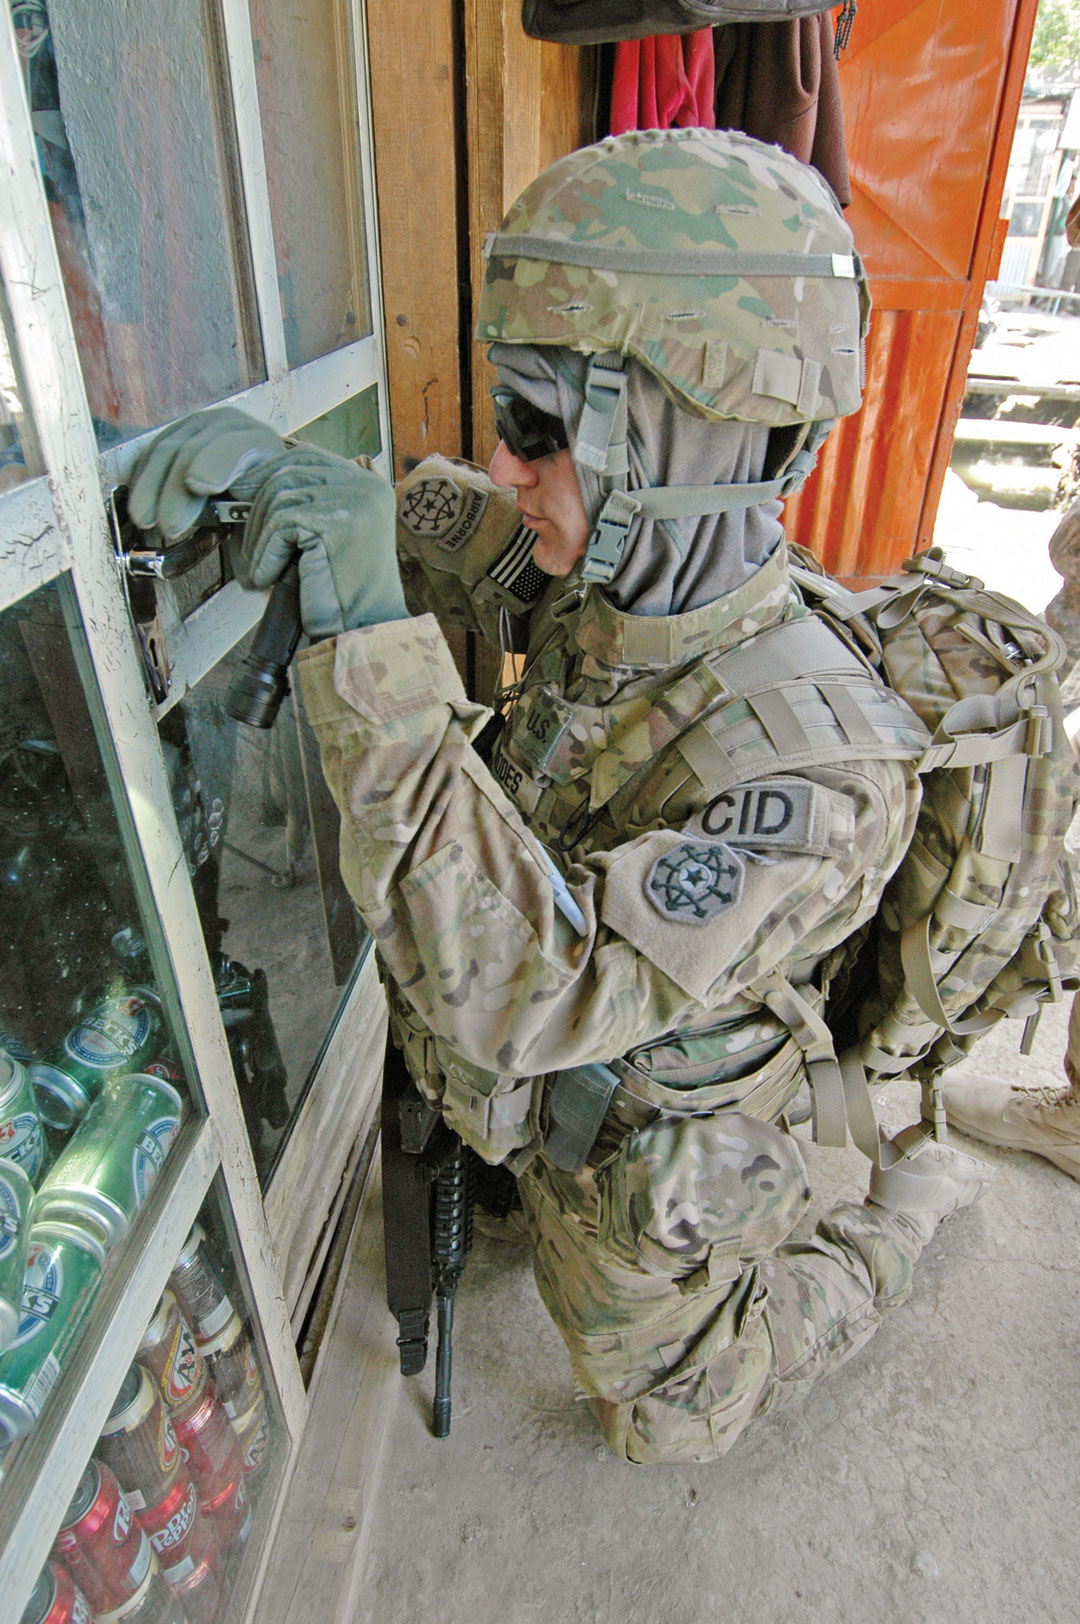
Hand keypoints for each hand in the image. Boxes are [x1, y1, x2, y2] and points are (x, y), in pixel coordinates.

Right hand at [127, 407, 285, 537]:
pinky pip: (153, 452)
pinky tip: (139, 501)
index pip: (235, 448)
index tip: (200, 488)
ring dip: (151, 487)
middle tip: (169, 526)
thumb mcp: (270, 505)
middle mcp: (229, 425)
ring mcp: (199, 425)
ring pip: (166, 450)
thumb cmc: (264, 498)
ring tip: (145, 520)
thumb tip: (249, 539)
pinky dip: (143, 478)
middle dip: (176, 490)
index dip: (215, 465)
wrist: (257, 476)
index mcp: (260, 441)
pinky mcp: (177, 433)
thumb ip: (259, 512)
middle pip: (192, 450)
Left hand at [239, 445, 405, 638]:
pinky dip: (266, 552)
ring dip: (259, 535)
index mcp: (367, 483)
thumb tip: (247, 480)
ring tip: (260, 568)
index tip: (243, 491)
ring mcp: (354, 499)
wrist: (364, 629)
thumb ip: (307, 503)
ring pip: (280, 496)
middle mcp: (366, 485)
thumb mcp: (327, 535)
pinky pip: (281, 524)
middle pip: (288, 470)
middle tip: (242, 537)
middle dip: (256, 504)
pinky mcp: (337, 521)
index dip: (268, 470)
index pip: (307, 454)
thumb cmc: (342, 592)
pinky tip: (269, 576)